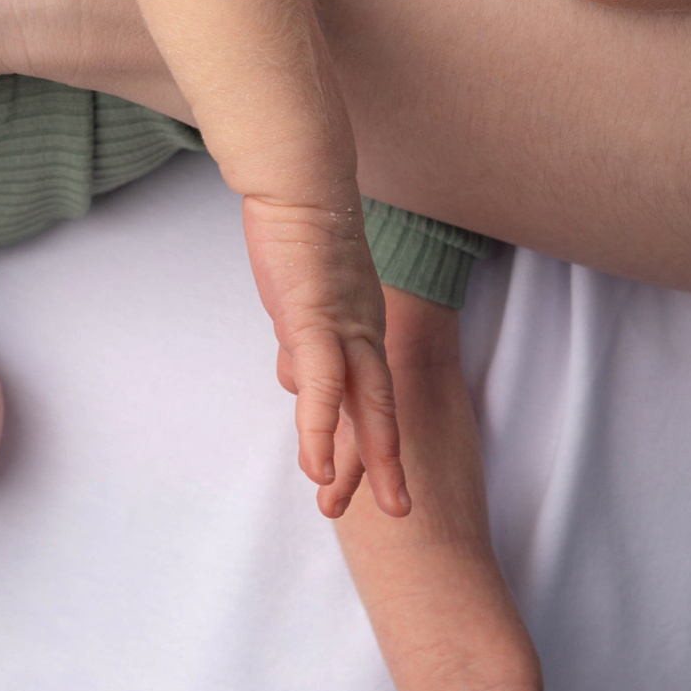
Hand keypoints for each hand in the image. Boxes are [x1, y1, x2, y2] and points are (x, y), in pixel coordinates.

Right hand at [244, 197, 402, 518]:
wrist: (300, 178)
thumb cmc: (297, 230)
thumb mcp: (301, 298)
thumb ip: (303, 338)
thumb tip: (294, 375)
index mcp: (362, 327)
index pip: (369, 394)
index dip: (371, 438)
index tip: (367, 476)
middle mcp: (364, 332)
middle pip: (380, 410)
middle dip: (386, 465)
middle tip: (396, 513)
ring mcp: (345, 327)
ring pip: (363, 404)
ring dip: (361, 458)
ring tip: (344, 502)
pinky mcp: (315, 318)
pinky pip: (323, 384)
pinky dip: (322, 427)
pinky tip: (316, 464)